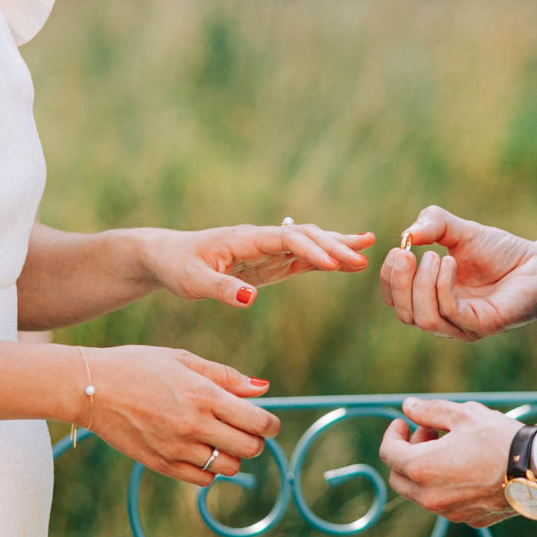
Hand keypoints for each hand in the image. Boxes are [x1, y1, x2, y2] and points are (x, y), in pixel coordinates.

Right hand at [78, 345, 280, 485]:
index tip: (269, 422)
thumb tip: (262, 388)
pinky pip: (203, 479)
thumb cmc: (138, 366)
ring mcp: (177, 448)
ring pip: (228, 467)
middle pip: (249, 448)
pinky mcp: (161, 464)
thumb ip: (225, 376)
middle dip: (255, 440)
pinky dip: (210, 469)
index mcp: (204, 395)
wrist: (90, 388)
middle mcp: (194, 425)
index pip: (258, 421)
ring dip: (233, 456)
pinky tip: (200, 450)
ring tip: (220, 439)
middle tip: (246, 429)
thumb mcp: (183, 359)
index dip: (271, 424)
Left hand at [142, 225, 375, 306]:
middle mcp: (262, 239)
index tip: (333, 264)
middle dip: (334, 245)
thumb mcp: (193, 282)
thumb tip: (252, 299)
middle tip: (364, 255)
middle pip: (305, 236)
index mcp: (245, 238)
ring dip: (337, 246)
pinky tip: (347, 263)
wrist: (167, 257)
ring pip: (309, 244)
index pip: (285, 239)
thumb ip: (222, 289)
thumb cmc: (178, 266)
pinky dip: (326, 260)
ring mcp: (268, 250)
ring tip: (369, 246)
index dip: (311, 249)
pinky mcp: (270, 263)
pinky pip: (303, 259)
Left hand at [379, 397, 522, 526]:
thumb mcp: (462, 414)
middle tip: (429, 433)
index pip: (388, 453)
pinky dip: (446, 484)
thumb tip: (408, 407)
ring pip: (422, 492)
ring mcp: (450, 512)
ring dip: (426, 469)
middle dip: (407, 453)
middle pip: (399, 477)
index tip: (404, 422)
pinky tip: (468, 466)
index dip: (393, 433)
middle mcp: (430, 497)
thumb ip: (429, 411)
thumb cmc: (498, 438)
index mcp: (422, 468)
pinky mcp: (470, 519)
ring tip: (452, 446)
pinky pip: (446, 502)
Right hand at [380, 206, 536, 339]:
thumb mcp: (459, 231)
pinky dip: (443, 286)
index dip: (389, 276)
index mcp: (430, 298)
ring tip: (435, 256)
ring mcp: (462, 326)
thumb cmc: (498, 251)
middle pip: (404, 314)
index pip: (395, 300)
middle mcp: (443, 317)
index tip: (399, 249)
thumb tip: (406, 234)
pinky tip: (451, 262)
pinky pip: (450, 312)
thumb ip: (432, 224)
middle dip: (399, 282)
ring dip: (422, 284)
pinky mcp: (482, 325)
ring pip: (424, 318)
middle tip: (407, 253)